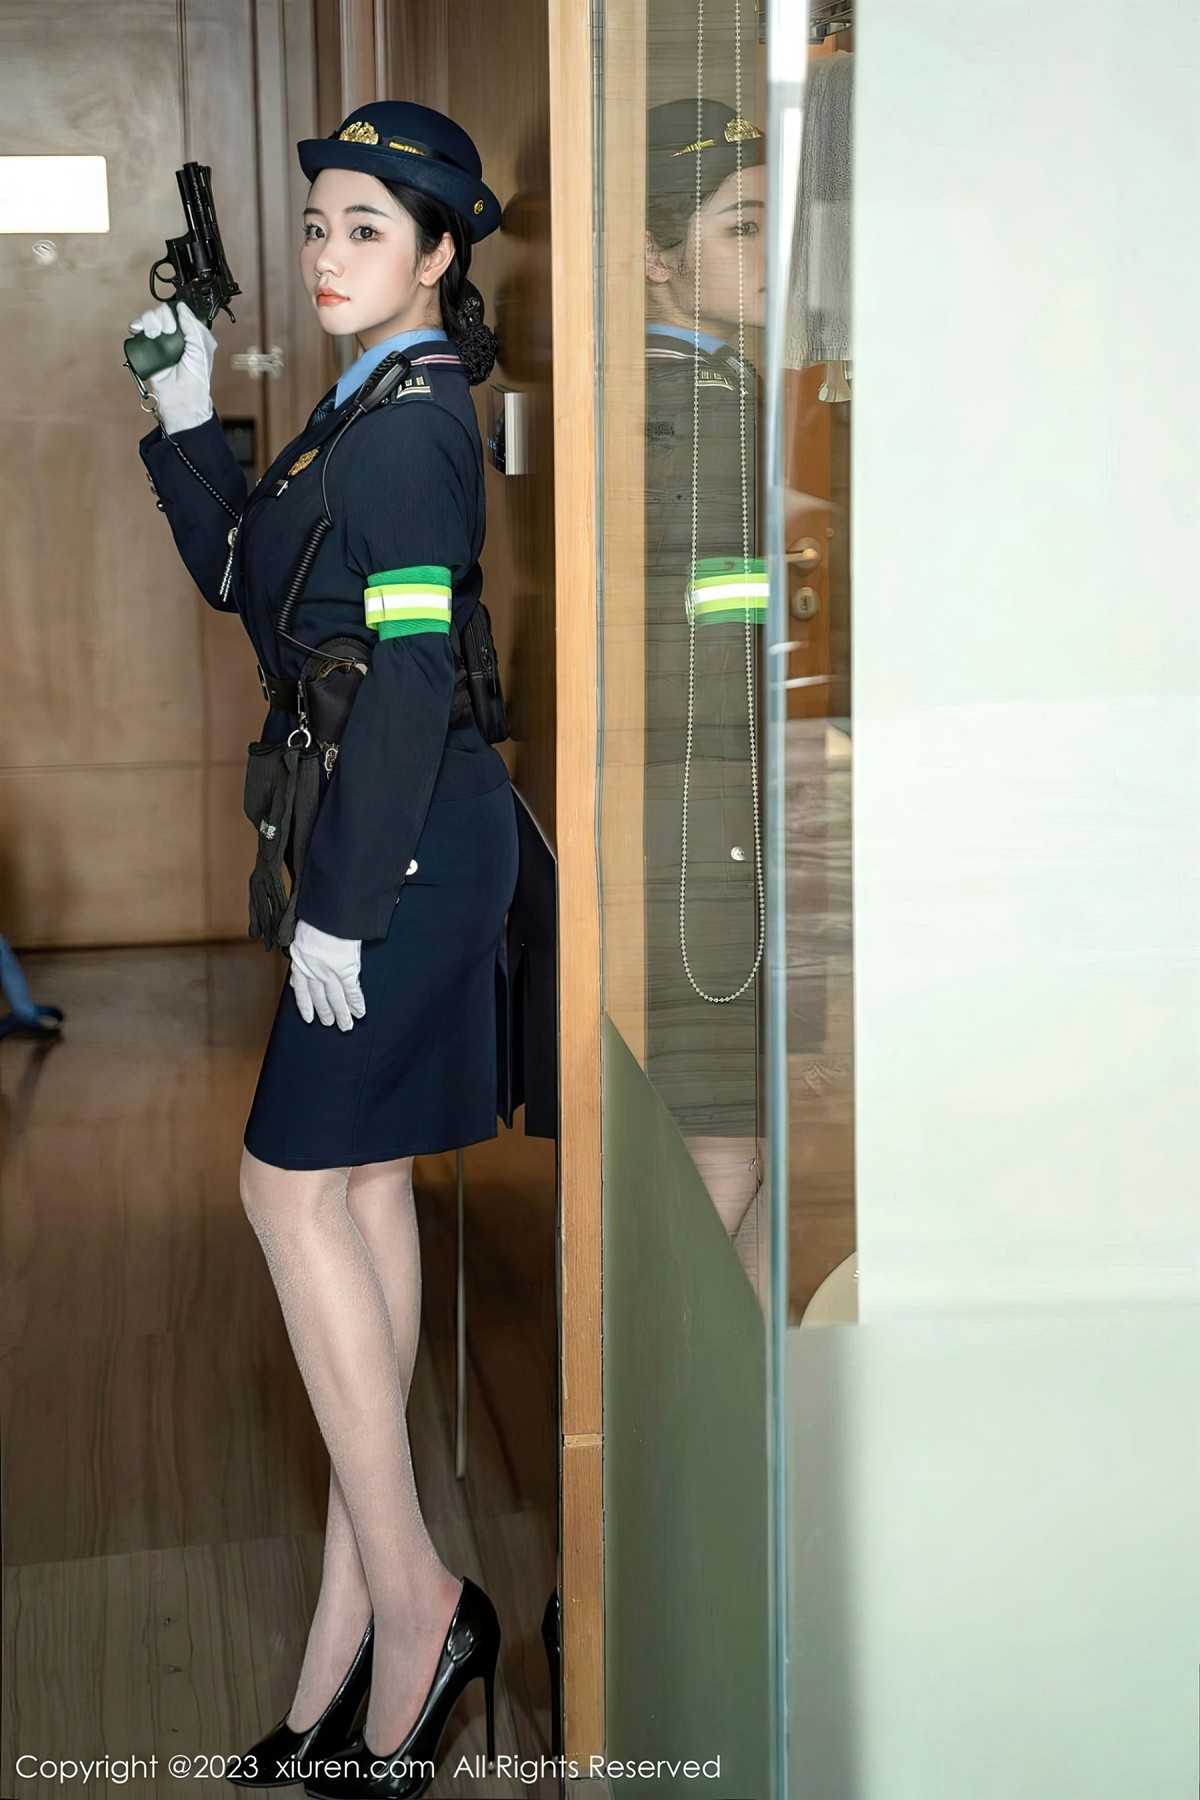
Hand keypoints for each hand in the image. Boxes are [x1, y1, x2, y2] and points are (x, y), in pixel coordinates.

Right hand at [127, 297, 215, 433]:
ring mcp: (159, 343)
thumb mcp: (202, 348)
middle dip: (163, 318)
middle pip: (162, 312)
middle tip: (168, 331)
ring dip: (150, 322)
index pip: (179, 312)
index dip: (176, 313)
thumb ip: (193, 325)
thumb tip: (182, 307)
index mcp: (190, 334)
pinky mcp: (146, 350)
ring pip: (149, 319)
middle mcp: (174, 337)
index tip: (177, 323)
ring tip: (155, 335)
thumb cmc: (196, 379)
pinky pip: (137, 331)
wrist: (181, 398)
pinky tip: (139, 331)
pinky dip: (136, 326)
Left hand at [288, 918, 365, 1030]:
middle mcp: (313, 971)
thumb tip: (299, 960)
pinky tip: (359, 1011)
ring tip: (346, 1024)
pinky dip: (356, 1002)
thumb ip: (301, 951)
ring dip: (342, 1014)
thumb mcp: (300, 935)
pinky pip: (351, 990)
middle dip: (325, 1013)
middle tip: (330, 1023)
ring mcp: (330, 972)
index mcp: (301, 962)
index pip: (302, 990)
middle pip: (320, 998)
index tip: (308, 1017)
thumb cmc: (315, 919)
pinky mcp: (346, 969)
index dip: (305, 1006)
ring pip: (336, 999)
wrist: (328, 912)